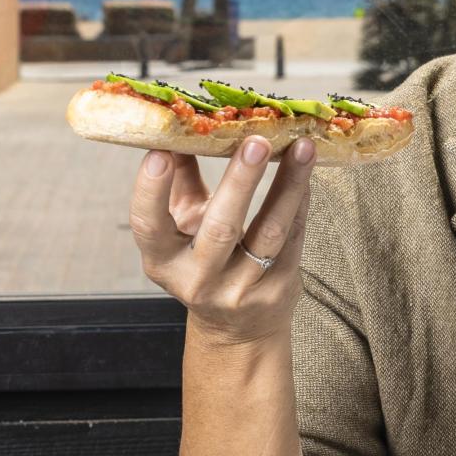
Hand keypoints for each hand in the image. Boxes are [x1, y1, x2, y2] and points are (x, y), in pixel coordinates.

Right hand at [129, 136, 314, 343]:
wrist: (237, 328)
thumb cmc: (204, 264)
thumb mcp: (182, 228)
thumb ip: (179, 181)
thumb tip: (181, 127)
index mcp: (164, 262)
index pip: (149, 227)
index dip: (151, 190)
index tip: (160, 151)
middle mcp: (200, 278)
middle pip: (220, 228)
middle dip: (240, 182)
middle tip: (256, 141)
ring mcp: (242, 286)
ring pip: (268, 231)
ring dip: (287, 184)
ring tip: (301, 147)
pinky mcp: (278, 287)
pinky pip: (293, 236)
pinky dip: (300, 199)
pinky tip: (307, 170)